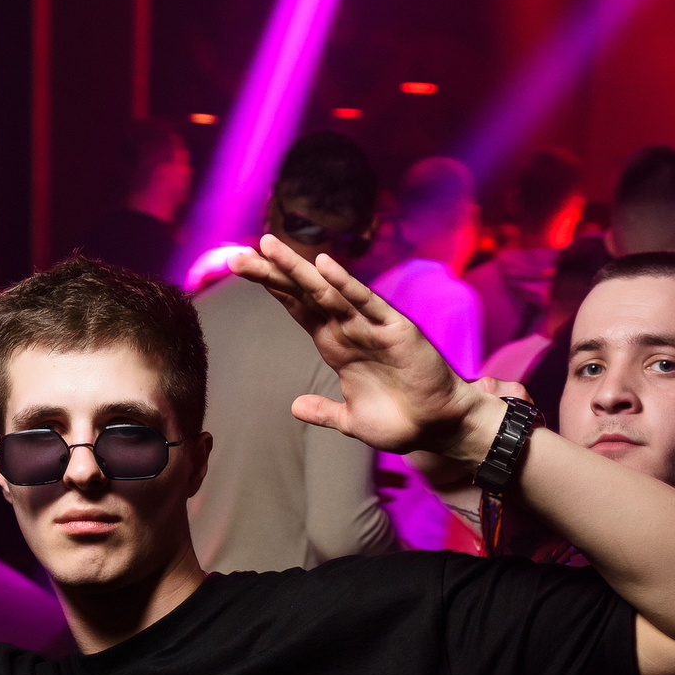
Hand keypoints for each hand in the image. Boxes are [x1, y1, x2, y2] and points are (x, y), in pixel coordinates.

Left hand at [229, 235, 504, 457]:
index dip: (271, 288)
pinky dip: (346, 284)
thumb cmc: (400, 422)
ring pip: (328, 291)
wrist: (439, 428)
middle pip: (303, 293)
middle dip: (271, 274)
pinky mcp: (395, 330)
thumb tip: (295, 406)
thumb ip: (324, 411)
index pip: (297, 308)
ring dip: (298, 269)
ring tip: (267, 247)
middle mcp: (349, 329)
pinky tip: (324, 266)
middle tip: (235, 257)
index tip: (239, 271)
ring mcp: (370, 326)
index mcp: (336, 345)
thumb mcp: (352, 420)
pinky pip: (366, 303)